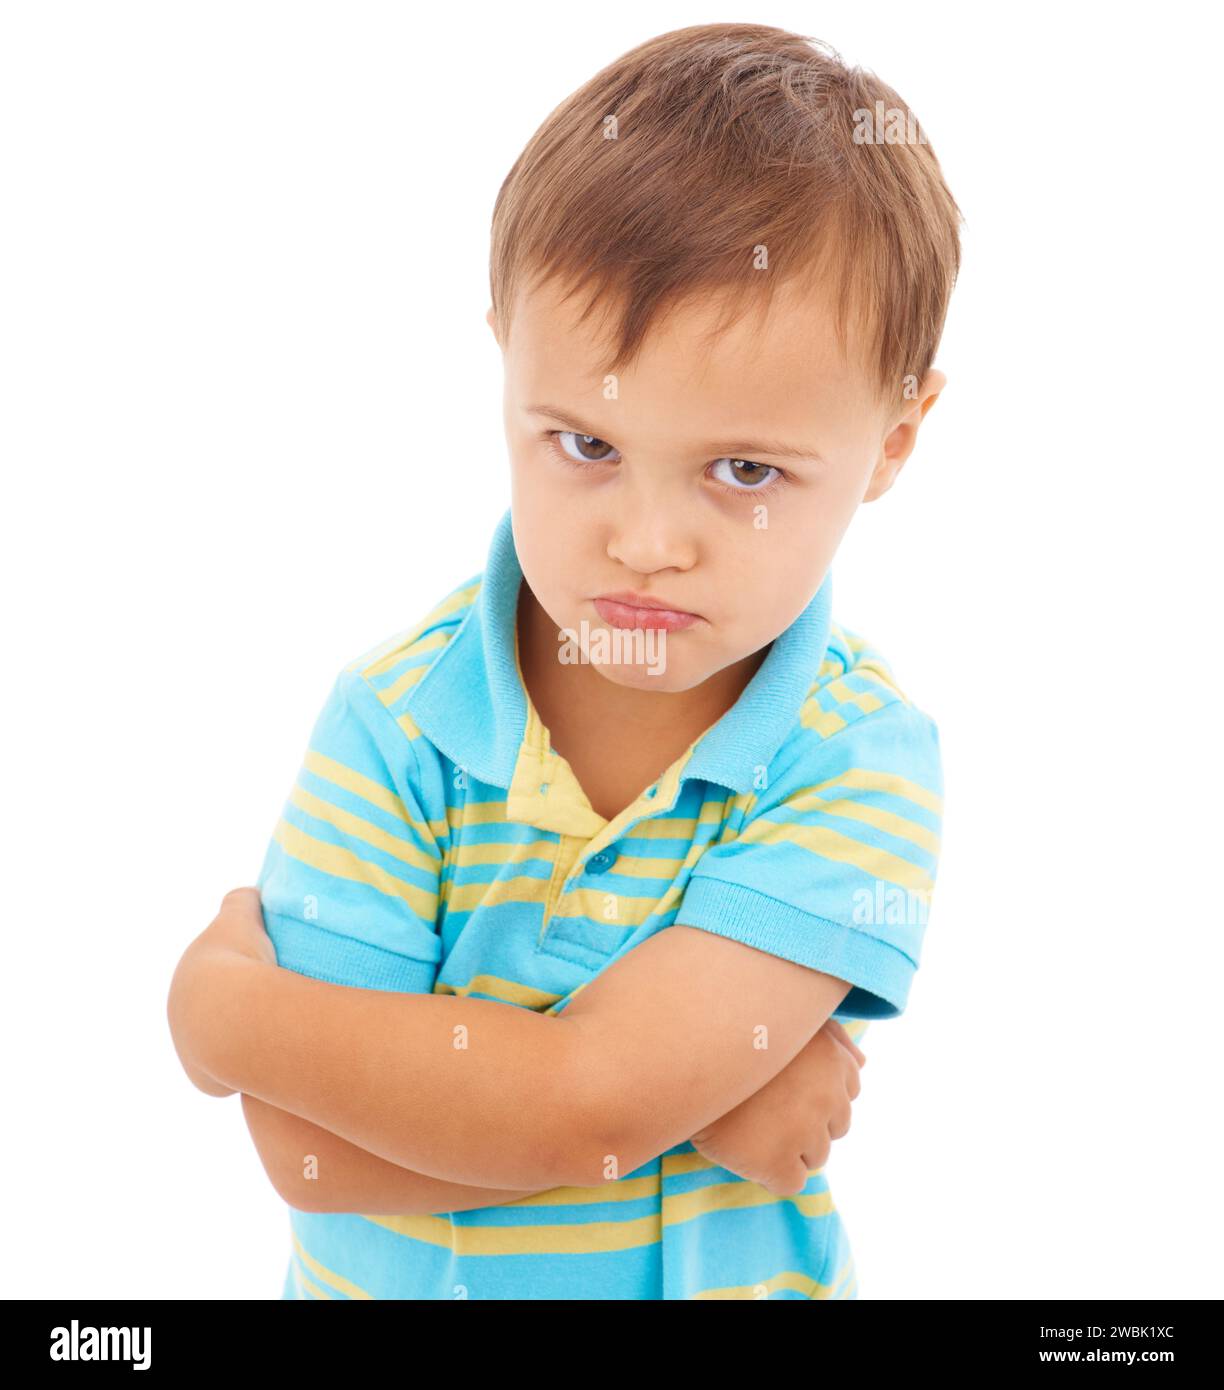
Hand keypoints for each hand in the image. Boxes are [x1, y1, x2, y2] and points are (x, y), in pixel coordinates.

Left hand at [166, 888, 276, 1096]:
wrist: (230, 1013)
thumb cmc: (236, 961)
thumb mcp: (239, 919)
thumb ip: (242, 903)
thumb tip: (251, 895)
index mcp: (186, 980)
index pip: (210, 981)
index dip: (237, 978)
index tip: (265, 979)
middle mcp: (180, 1019)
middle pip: (215, 1017)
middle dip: (241, 1013)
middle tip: (278, 1007)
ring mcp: (190, 1054)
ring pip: (222, 1049)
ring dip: (245, 1045)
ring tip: (280, 1037)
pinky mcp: (207, 1082)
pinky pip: (230, 1077)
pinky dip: (249, 1070)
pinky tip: (274, 1062)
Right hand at [688, 1017, 865, 1195]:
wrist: (679, 1062)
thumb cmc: (733, 1035)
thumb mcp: (788, 1021)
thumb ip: (832, 1038)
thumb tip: (861, 1063)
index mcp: (832, 1058)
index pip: (849, 1090)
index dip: (815, 1089)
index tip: (785, 1083)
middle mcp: (828, 1095)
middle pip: (836, 1126)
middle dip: (807, 1120)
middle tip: (767, 1104)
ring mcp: (806, 1133)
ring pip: (816, 1156)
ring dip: (789, 1145)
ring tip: (753, 1122)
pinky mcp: (779, 1165)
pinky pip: (791, 1182)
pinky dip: (771, 1172)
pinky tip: (747, 1146)